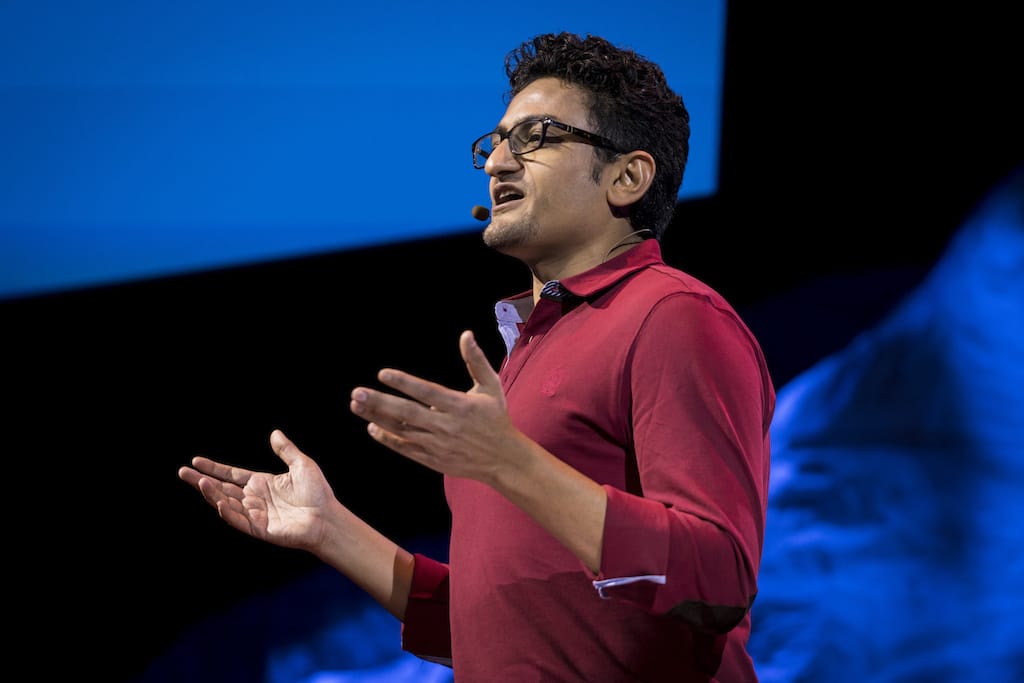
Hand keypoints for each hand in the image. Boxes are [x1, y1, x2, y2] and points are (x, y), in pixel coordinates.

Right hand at [178, 429, 335, 551]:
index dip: (214, 468)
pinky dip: (227, 512)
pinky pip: (238, 521)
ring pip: (226, 503)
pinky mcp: (259, 529)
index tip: (196, 461)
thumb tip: (274, 433)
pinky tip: (219, 501)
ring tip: (199, 482)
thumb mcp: (302, 465)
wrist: (327, 518)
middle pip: (222, 489)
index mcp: (262, 483)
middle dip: (202, 481)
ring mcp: (255, 514)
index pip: (232, 475)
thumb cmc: (318, 493)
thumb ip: (286, 450)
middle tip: (182, 472)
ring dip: (212, 494)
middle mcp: (255, 498)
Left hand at [349, 330, 524, 483]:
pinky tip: (372, 427)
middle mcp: (446, 426)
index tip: (383, 374)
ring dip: (377, 418)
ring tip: (356, 406)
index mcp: (460, 406)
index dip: (404, 383)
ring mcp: (438, 445)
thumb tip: (466, 335)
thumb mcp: (491, 387)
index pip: (426, 392)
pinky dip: (388, 439)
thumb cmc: (496, 418)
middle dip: (380, 403)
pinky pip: (406, 449)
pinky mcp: (434, 460)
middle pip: (408, 413)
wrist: (503, 459)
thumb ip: (476, 361)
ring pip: (402, 431)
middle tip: (357, 393)